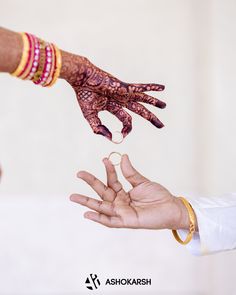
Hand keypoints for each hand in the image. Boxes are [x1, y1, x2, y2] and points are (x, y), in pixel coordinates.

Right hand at [60, 51, 165, 139]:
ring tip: (164, 106)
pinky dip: (151, 87)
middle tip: (161, 126)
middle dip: (151, 118)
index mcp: (113, 106)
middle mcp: (121, 99)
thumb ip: (99, 128)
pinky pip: (140, 88)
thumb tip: (112, 139)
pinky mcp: (124, 87)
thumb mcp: (90, 116)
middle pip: (140, 111)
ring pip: (143, 100)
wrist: (81, 79)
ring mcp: (124, 93)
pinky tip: (162, 88)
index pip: (126, 120)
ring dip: (155, 103)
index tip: (122, 136)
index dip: (127, 130)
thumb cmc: (84, 96)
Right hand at [70, 155, 189, 229]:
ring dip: (87, 202)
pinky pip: (110, 221)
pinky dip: (99, 218)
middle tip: (79, 173)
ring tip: (73, 196)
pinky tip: (87, 213)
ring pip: (101, 207)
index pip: (111, 180)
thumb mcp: (142, 182)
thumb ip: (130, 172)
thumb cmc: (158, 196)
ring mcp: (122, 212)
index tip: (104, 159)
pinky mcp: (126, 221)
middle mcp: (120, 202)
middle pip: (101, 192)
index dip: (108, 170)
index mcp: (123, 192)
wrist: (171, 208)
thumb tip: (123, 157)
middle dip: (90, 183)